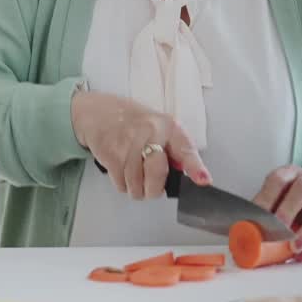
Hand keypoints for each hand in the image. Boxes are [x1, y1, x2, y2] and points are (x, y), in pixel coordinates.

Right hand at [71, 91, 211, 198]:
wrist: (97, 112)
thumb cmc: (132, 121)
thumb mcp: (158, 125)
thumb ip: (174, 149)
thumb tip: (189, 175)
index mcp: (167, 126)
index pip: (185, 149)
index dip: (195, 167)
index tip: (203, 180)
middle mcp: (149, 133)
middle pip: (157, 174)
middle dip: (154, 189)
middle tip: (152, 186)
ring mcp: (128, 144)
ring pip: (137, 186)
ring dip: (137, 189)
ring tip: (134, 176)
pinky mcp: (110, 154)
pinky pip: (122, 184)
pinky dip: (123, 185)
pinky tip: (122, 171)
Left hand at [252, 166, 301, 260]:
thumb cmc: (291, 197)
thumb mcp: (277, 194)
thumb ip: (263, 207)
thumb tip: (240, 228)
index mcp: (290, 174)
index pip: (278, 179)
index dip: (267, 197)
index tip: (257, 216)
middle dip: (289, 209)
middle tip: (277, 229)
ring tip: (294, 248)